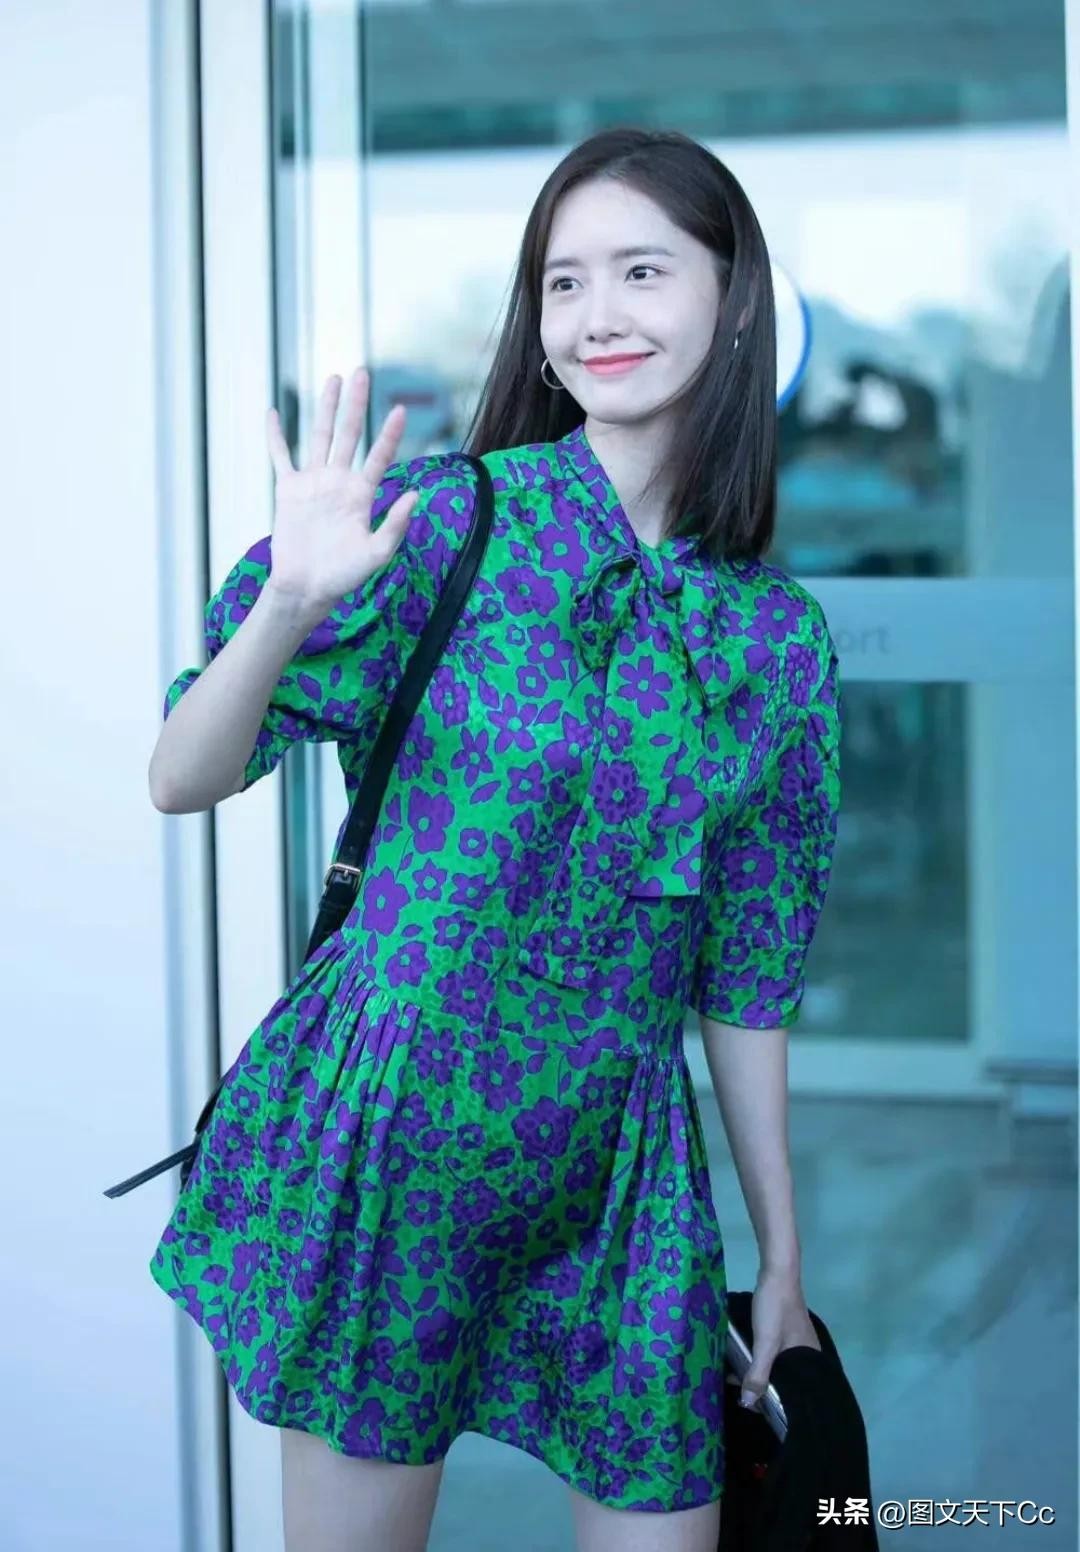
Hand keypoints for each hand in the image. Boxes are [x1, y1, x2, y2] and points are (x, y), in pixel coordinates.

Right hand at [263, 366, 420, 611]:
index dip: (389, 434)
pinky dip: (275, 436)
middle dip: (356, 404)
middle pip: (348, 434)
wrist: (306, 588)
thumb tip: (416, 494)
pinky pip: (280, 457)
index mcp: (362, 494)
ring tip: (334, 380)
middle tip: (362, 372)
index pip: (378, 456)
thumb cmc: (344, 576)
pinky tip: (274, 412)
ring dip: (325, 408)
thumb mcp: (376, 554)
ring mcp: (313, 483)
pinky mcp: (288, 490)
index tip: (401, 409)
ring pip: (319, 436)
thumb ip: (395, 525)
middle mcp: (339, 482)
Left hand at [734, 1266, 820, 1410]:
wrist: (777, 1271)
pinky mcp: (785, 1330)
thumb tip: (748, 1404)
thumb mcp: (765, 1344)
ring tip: (736, 1379)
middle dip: (764, 1389)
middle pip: (786, 1380)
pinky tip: (744, 1360)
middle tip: (740, 1393)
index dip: (775, 1403)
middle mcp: (806, 1353)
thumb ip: (758, 1374)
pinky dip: (760, 1359)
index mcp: (808, 1360)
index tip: (752, 1406)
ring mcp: (796, 1340)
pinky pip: (773, 1353)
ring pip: (777, 1366)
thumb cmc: (775, 1309)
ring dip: (759, 1373)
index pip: (795, 1393)